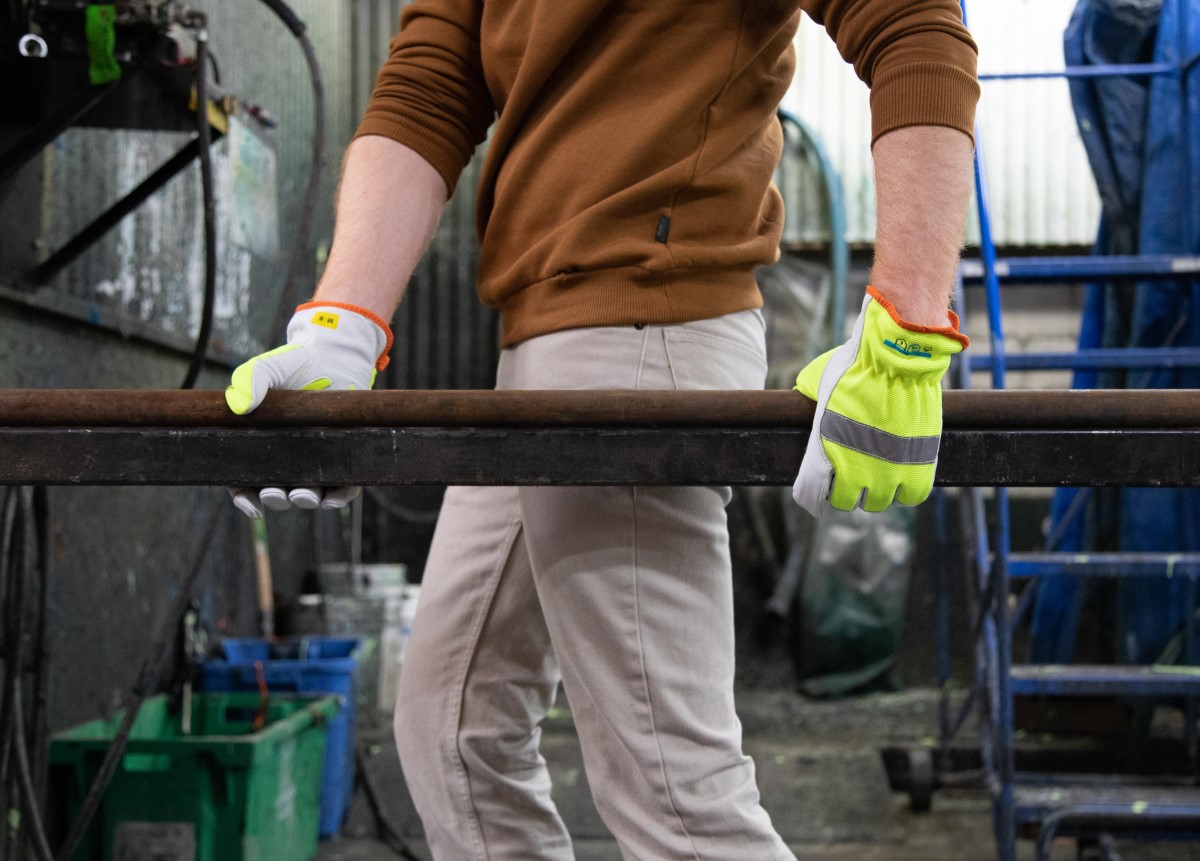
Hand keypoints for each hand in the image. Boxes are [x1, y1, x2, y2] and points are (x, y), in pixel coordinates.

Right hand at [225, 302, 391, 518]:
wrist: (333, 356)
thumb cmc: (293, 365)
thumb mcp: (266, 368)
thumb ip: (249, 380)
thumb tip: (240, 406)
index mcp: (259, 444)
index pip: (245, 479)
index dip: (244, 495)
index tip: (249, 501)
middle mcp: (286, 458)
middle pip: (277, 492)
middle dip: (276, 498)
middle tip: (277, 493)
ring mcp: (315, 459)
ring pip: (309, 493)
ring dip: (306, 500)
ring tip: (305, 495)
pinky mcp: (342, 456)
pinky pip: (342, 485)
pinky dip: (340, 495)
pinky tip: (336, 497)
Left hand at [792, 285, 966, 514]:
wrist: (897, 360)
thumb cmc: (857, 367)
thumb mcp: (822, 383)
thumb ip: (810, 396)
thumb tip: (801, 394)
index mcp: (826, 452)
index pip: (814, 493)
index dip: (817, 494)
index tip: (823, 488)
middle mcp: (856, 469)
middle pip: (849, 502)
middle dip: (851, 491)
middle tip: (856, 476)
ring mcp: (889, 471)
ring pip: (880, 502)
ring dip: (878, 492)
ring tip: (881, 475)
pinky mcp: (919, 465)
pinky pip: (912, 495)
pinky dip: (907, 490)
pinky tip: (903, 477)